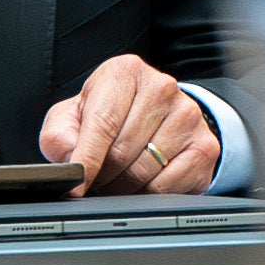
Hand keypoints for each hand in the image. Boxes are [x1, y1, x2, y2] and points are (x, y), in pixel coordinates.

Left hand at [39, 53, 220, 194]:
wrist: (158, 115)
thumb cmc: (110, 114)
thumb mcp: (73, 115)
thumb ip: (60, 135)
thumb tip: (70, 160)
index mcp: (125, 72)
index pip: (102, 123)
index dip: (86, 160)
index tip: (76, 184)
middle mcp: (161, 88)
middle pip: (121, 152)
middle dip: (102, 175)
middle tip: (97, 177)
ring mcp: (188, 116)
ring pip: (142, 172)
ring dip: (122, 187)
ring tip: (117, 178)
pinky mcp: (204, 146)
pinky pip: (165, 187)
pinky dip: (147, 193)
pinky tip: (142, 182)